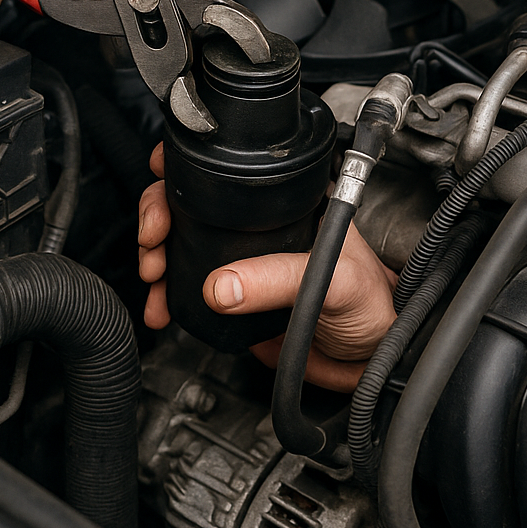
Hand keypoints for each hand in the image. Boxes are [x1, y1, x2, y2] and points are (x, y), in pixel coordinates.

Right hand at [138, 144, 398, 391]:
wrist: (371, 360)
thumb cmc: (373, 306)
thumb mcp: (332, 281)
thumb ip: (278, 281)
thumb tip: (223, 285)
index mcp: (288, 204)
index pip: (231, 171)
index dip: (188, 167)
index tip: (163, 178)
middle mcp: (260, 225)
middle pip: (191, 202)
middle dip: (159, 214)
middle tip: (154, 240)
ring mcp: (243, 259)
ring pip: (181, 242)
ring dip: (155, 255)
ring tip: (153, 276)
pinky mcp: (235, 296)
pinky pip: (187, 287)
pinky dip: (165, 295)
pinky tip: (160, 306)